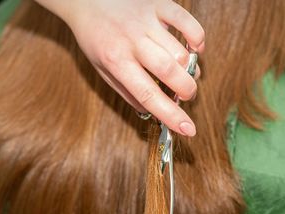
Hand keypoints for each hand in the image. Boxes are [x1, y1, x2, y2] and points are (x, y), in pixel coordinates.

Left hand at [37, 0, 204, 136]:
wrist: (87, 0)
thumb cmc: (95, 39)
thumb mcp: (102, 70)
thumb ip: (126, 91)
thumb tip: (150, 112)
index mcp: (117, 62)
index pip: (148, 95)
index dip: (171, 115)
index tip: (189, 129)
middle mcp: (133, 41)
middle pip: (170, 72)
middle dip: (187, 91)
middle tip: (186, 96)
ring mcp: (147, 21)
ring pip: (181, 52)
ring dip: (190, 69)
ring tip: (186, 73)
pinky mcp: (159, 5)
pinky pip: (188, 23)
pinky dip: (197, 39)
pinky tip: (194, 49)